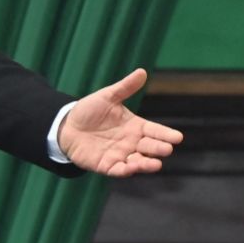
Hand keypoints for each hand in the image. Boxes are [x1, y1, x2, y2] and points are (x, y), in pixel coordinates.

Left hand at [58, 68, 182, 176]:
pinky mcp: (106, 165)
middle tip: (167, 149)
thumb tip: (142, 71)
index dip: (166, 134)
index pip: (155, 130)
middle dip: (159, 148)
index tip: (178, 137)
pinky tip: (131, 168)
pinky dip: (126, 170)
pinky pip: (118, 170)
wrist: (65, 126)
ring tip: (156, 164)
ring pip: (138, 162)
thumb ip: (124, 87)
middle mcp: (131, 142)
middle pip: (149, 147)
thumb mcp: (107, 97)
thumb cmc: (89, 111)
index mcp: (135, 126)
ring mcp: (119, 155)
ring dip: (147, 164)